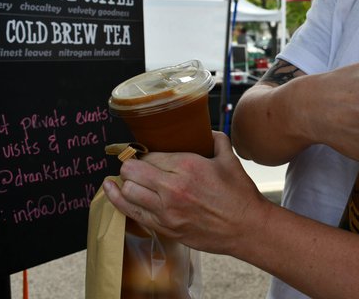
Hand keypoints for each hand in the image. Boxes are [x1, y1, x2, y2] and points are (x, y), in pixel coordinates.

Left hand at [103, 132, 271, 253]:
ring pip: (127, 192)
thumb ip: (215, 139)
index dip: (143, 153)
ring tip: (126, 179)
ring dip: (125, 183)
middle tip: (134, 165)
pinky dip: (120, 201)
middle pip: (131, 172)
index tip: (144, 154)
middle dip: (129, 166)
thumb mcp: (229, 158)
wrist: (246, 228)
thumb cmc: (239, 194)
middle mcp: (172, 188)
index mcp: (187, 166)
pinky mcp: (165, 228)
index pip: (149, 156)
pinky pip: (131, 213)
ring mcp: (166, 211)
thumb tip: (204, 130)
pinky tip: (112, 192)